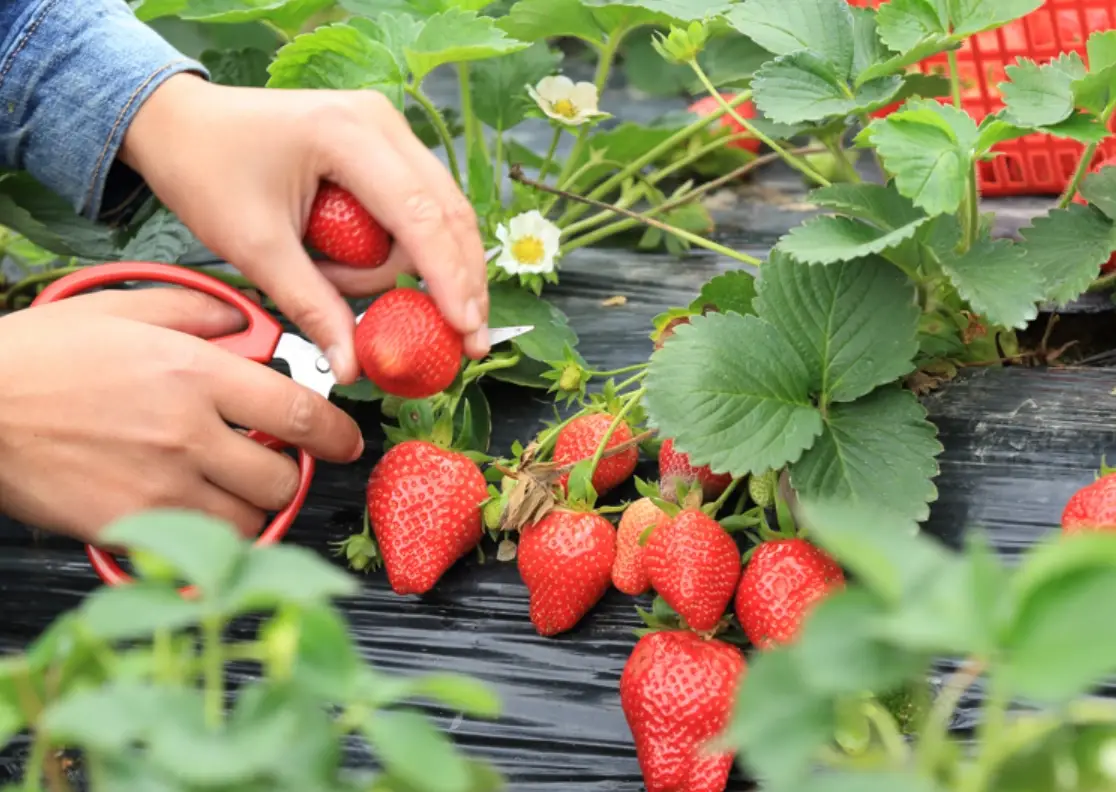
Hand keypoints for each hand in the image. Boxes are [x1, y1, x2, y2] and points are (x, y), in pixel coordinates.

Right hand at [0, 289, 363, 542]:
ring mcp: (160, 486)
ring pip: (248, 519)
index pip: (297, 413)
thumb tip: (245, 323)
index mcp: (194, 374)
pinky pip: (199, 544)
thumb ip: (198, 312)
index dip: (335, 433)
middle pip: (283, 477)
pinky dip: (208, 533)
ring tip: (227, 486)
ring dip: (251, 506)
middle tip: (272, 462)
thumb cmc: (42, 357)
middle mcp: (187, 434)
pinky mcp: (130, 526)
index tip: (346, 441)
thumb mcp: (125, 308)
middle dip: (290, 473)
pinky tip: (191, 508)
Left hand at [118, 73, 491, 383]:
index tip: (466, 330)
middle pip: (449, 212)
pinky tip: (382, 275)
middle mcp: (382, 122)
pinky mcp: (384, 144)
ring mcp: (388, 129)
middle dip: (459, 280)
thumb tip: (351, 367)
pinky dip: (412, 248)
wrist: (177, 122)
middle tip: (466, 339)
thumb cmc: (205, 171)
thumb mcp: (255, 248)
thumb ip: (311, 306)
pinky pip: (420, 205)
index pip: (420, 217)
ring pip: (441, 211)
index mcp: (347, 135)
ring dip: (421, 266)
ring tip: (347, 288)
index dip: (449, 279)